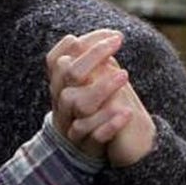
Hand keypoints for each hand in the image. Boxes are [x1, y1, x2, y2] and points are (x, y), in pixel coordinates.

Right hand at [46, 30, 156, 165]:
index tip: (114, 35)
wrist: (81, 149)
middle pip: (69, 73)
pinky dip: (109, 123)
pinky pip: (93, 134)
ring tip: (125, 75)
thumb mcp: (87, 84)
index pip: (58, 57)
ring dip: (102, 87)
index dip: (84, 43)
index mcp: (59, 84)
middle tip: (118, 44)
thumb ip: (94, 64)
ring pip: (78, 102)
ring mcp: (70, 123)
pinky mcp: (84, 144)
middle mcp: (61, 100)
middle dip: (94, 56)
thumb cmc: (88, 107)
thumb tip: (113, 35)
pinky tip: (126, 112)